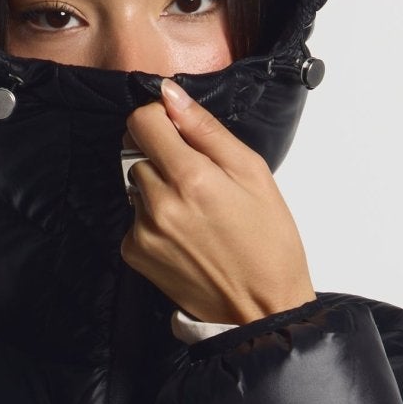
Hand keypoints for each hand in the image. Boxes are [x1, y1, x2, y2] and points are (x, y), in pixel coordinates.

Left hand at [119, 78, 317, 325]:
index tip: (179, 133)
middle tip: (200, 183)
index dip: (160, 120)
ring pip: (135, 185)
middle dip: (163, 157)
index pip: (142, 121)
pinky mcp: (135, 254)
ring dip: (158, 189)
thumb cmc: (268, 241)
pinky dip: (153, 220)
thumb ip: (206, 130)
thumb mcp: (252, 172)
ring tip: (196, 214)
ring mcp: (142, 231)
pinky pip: (134, 219)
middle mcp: (159, 203)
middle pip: (136, 153)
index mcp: (190, 177)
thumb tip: (171, 95)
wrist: (260, 308)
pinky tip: (184, 236)